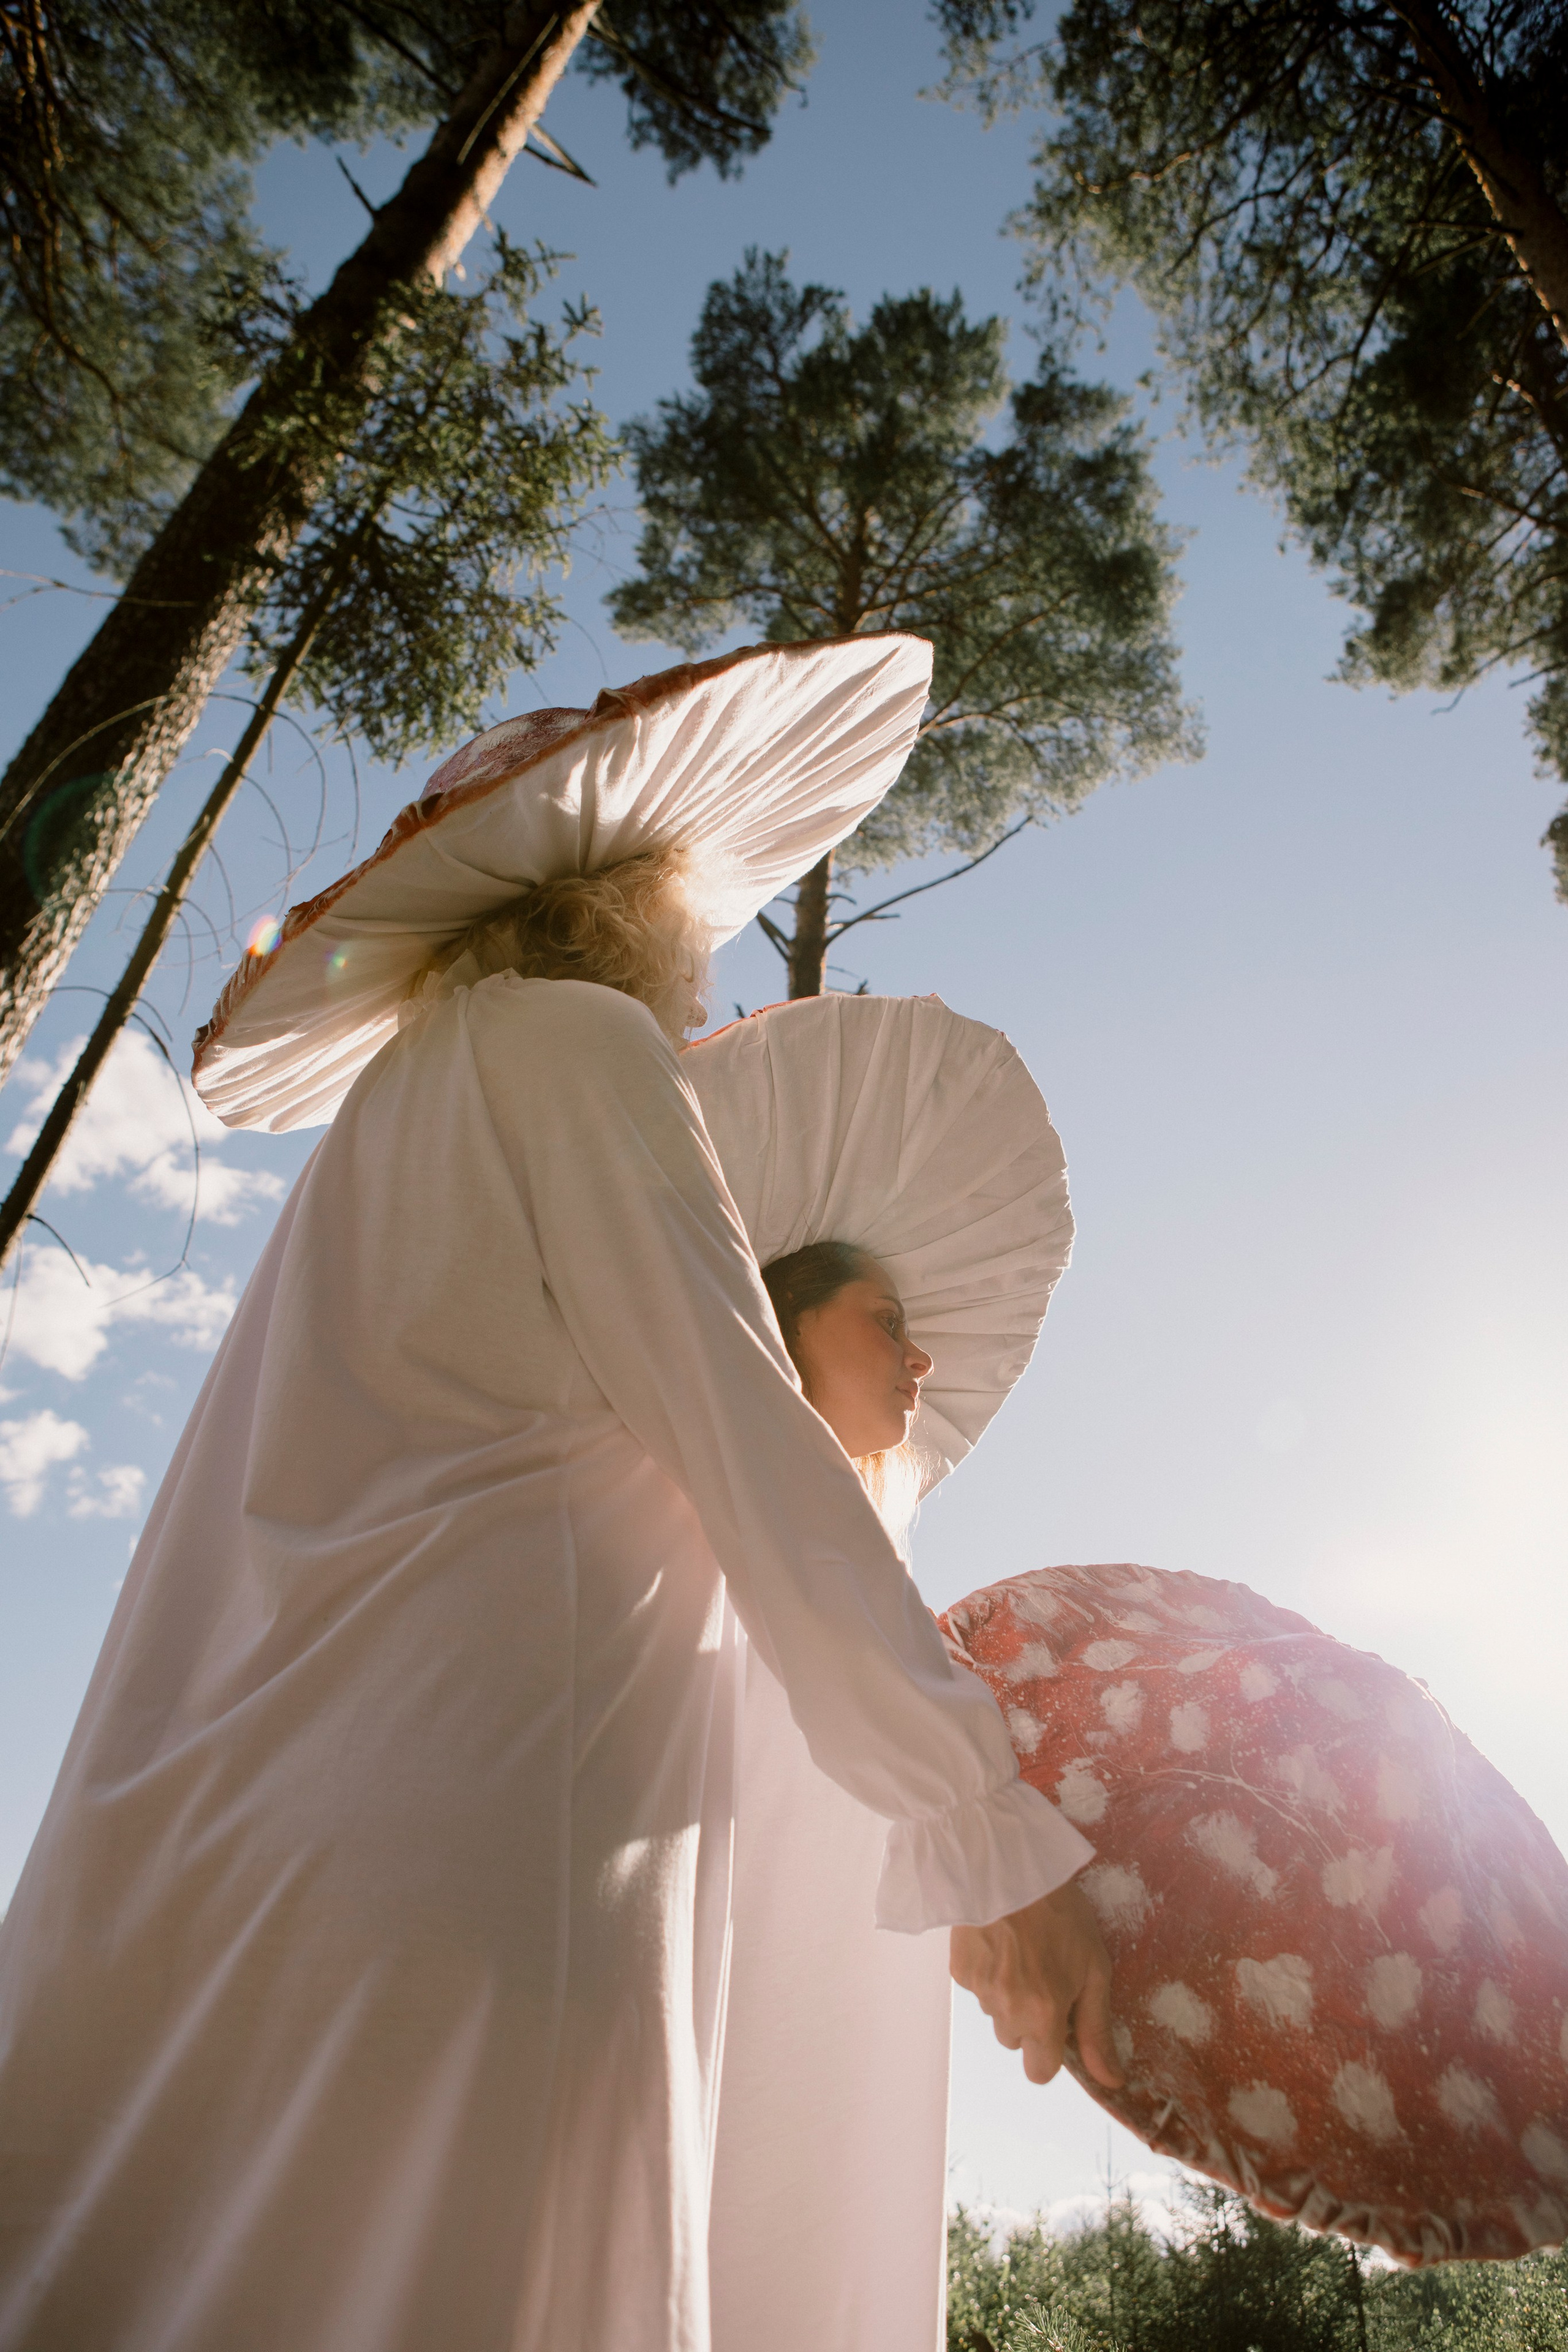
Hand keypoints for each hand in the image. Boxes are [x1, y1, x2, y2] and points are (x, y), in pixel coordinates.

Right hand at [950, 1878, 1123, 2089]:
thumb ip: (1097, 2029)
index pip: (1039, 2073)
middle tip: (1044, 1975)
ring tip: (1022, 1951)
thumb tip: (1111, 2081)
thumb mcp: (1094, 1968)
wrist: (1007, 1863)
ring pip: (996, 2013)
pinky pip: (977, 1988)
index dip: (1051, 2052)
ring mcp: (978, 1991)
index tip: (1060, 2020)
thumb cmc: (1060, 1912)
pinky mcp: (957, 1970)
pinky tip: (1000, 1942)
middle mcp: (1005, 2012)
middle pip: (1016, 2040)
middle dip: (1030, 2020)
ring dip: (1009, 1997)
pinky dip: (989, 1975)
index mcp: (1042, 2016)